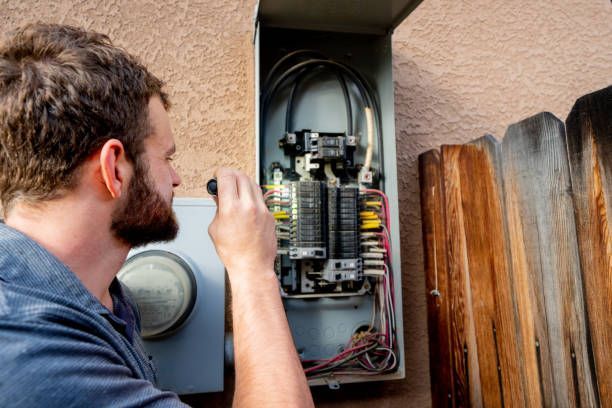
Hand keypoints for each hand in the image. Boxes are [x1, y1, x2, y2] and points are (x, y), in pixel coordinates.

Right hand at [208, 168, 276, 284]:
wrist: (252, 266)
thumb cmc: (233, 253)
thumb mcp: (215, 228)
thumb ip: (217, 209)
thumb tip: (219, 197)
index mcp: (232, 208)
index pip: (226, 176)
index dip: (219, 173)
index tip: (217, 175)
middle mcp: (249, 206)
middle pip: (241, 175)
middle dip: (231, 175)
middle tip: (226, 180)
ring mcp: (262, 210)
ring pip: (253, 184)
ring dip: (243, 182)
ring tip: (236, 191)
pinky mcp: (270, 215)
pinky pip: (261, 197)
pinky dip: (252, 195)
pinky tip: (246, 203)